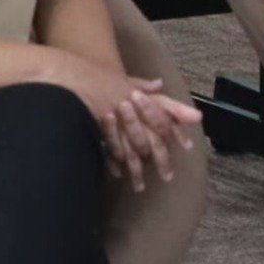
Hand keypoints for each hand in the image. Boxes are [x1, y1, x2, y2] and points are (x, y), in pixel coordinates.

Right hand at [35, 52, 201, 189]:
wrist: (75, 77)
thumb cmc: (101, 79)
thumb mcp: (124, 80)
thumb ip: (143, 85)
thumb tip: (159, 83)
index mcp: (141, 99)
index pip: (165, 114)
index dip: (177, 130)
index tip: (188, 145)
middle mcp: (134, 112)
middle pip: (152, 140)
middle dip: (161, 160)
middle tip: (168, 176)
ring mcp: (118, 125)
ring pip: (132, 152)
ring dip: (137, 171)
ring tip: (140, 186)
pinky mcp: (102, 132)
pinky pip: (111, 153)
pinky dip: (116, 164)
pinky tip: (119, 174)